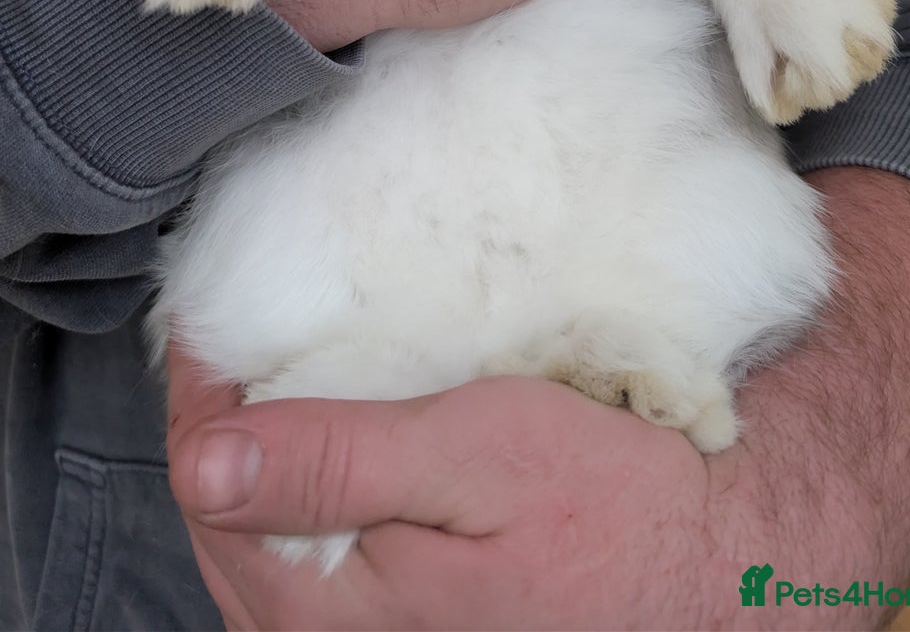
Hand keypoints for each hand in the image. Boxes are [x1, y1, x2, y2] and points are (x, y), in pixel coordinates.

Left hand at [166, 349, 716, 630]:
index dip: (204, 386)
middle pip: (225, 517)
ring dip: (264, 455)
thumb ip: (335, 465)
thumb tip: (203, 463)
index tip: (216, 310)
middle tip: (244, 331)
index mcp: (329, 608)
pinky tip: (334, 443)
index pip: (210, 483)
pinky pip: (313, 561)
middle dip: (224, 419)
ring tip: (280, 375)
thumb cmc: (602, 505)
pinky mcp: (406, 627)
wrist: (706, 567)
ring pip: (264, 541)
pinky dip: (306, 492)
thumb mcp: (471, 459)